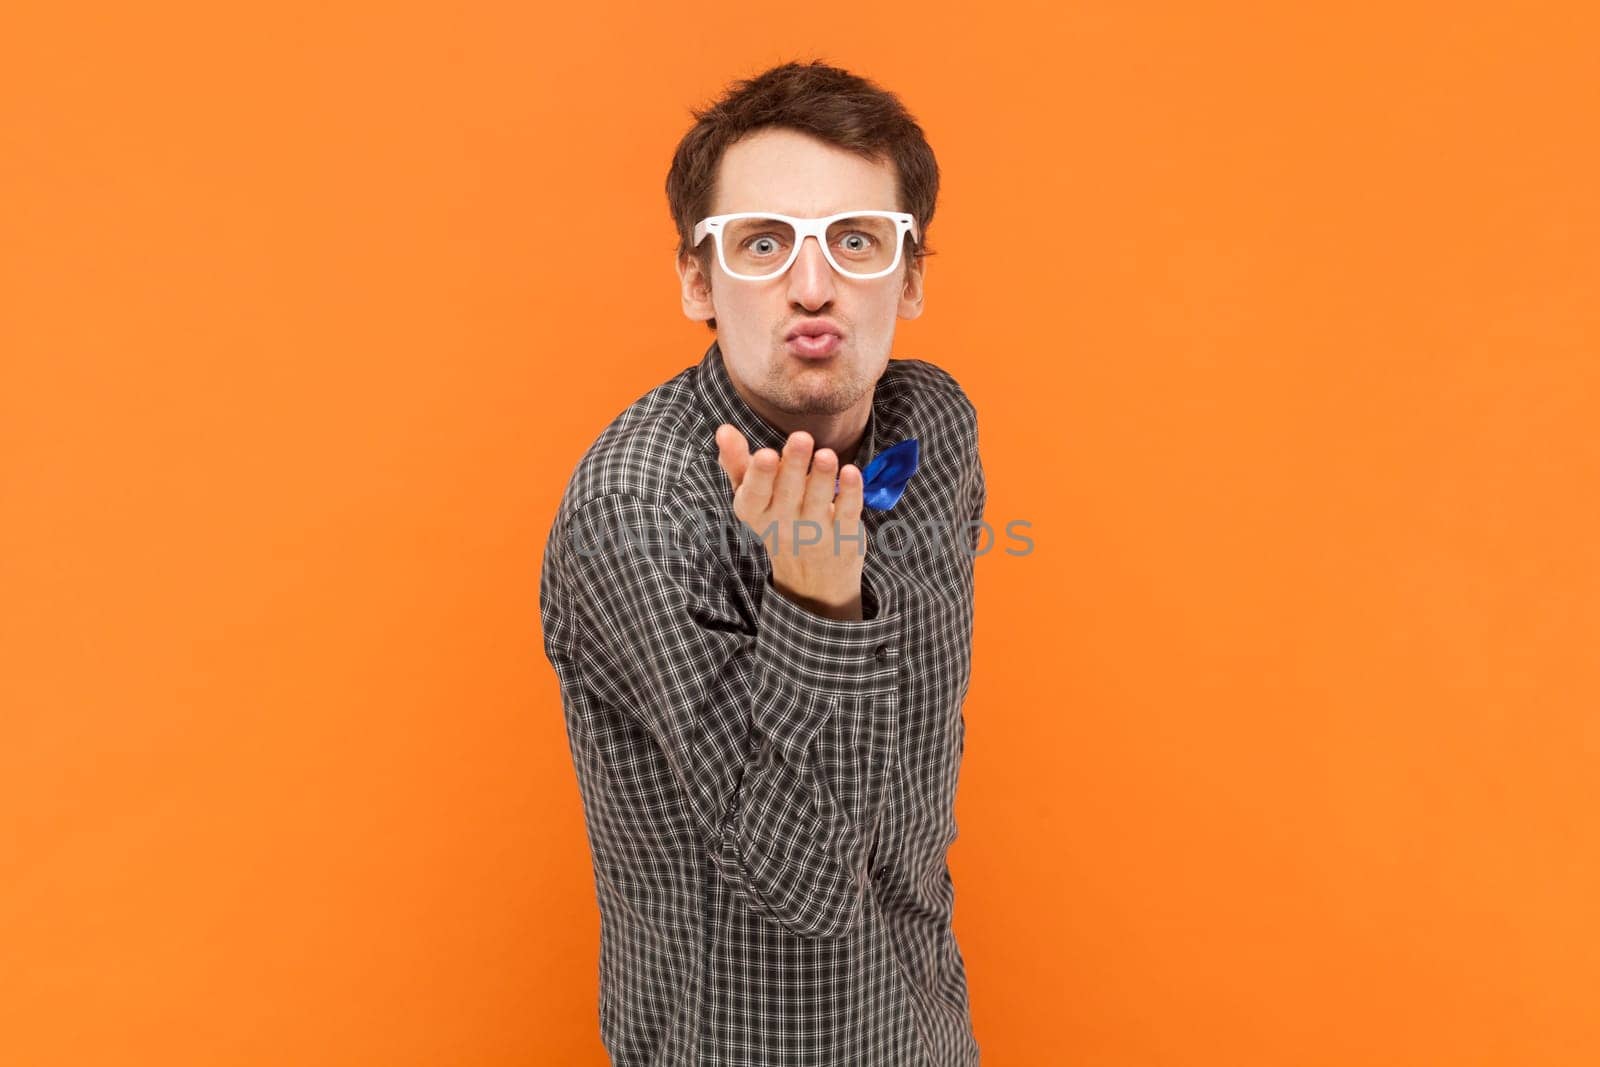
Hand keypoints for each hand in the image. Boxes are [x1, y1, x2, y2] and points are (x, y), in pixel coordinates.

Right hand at [715, 423, 867, 620]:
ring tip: (827, 455)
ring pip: (818, 502)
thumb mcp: (752, 498)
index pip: (755, 495)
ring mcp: (815, 534)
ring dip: (823, 477)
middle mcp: (783, 525)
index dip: (760, 475)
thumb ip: (737, 463)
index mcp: (756, 512)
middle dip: (794, 465)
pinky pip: (847, 514)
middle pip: (788, 493)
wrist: (810, 581)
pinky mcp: (843, 538)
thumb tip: (723, 429)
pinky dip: (850, 494)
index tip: (766, 453)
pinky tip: (851, 472)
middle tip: (801, 438)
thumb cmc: (778, 521)